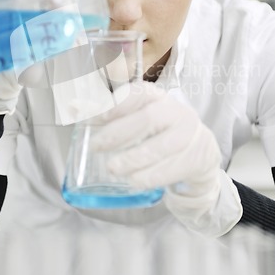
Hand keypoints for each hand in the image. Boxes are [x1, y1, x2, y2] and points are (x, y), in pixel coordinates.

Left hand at [92, 81, 223, 228]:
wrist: (200, 149)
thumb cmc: (160, 129)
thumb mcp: (139, 115)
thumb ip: (109, 112)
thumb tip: (73, 107)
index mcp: (157, 97)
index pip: (137, 93)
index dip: (115, 104)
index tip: (94, 117)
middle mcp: (174, 111)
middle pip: (148, 119)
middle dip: (119, 133)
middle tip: (96, 146)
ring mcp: (188, 135)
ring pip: (160, 146)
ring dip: (133, 159)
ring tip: (112, 168)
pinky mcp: (195, 158)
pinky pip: (172, 169)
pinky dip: (150, 176)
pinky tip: (134, 180)